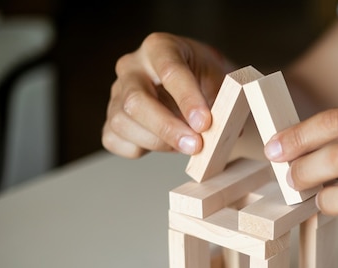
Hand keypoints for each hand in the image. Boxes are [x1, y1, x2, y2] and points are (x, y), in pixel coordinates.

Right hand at [102, 33, 228, 157]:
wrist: (194, 83)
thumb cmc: (205, 78)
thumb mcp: (220, 79)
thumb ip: (223, 101)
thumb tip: (226, 130)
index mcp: (160, 48)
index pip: (170, 71)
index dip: (188, 99)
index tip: (204, 123)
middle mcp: (132, 68)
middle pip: (135, 100)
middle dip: (167, 128)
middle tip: (196, 145)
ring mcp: (117, 94)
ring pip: (123, 123)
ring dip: (158, 142)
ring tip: (186, 144)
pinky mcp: (111, 119)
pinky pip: (116, 140)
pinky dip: (140, 149)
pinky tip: (164, 144)